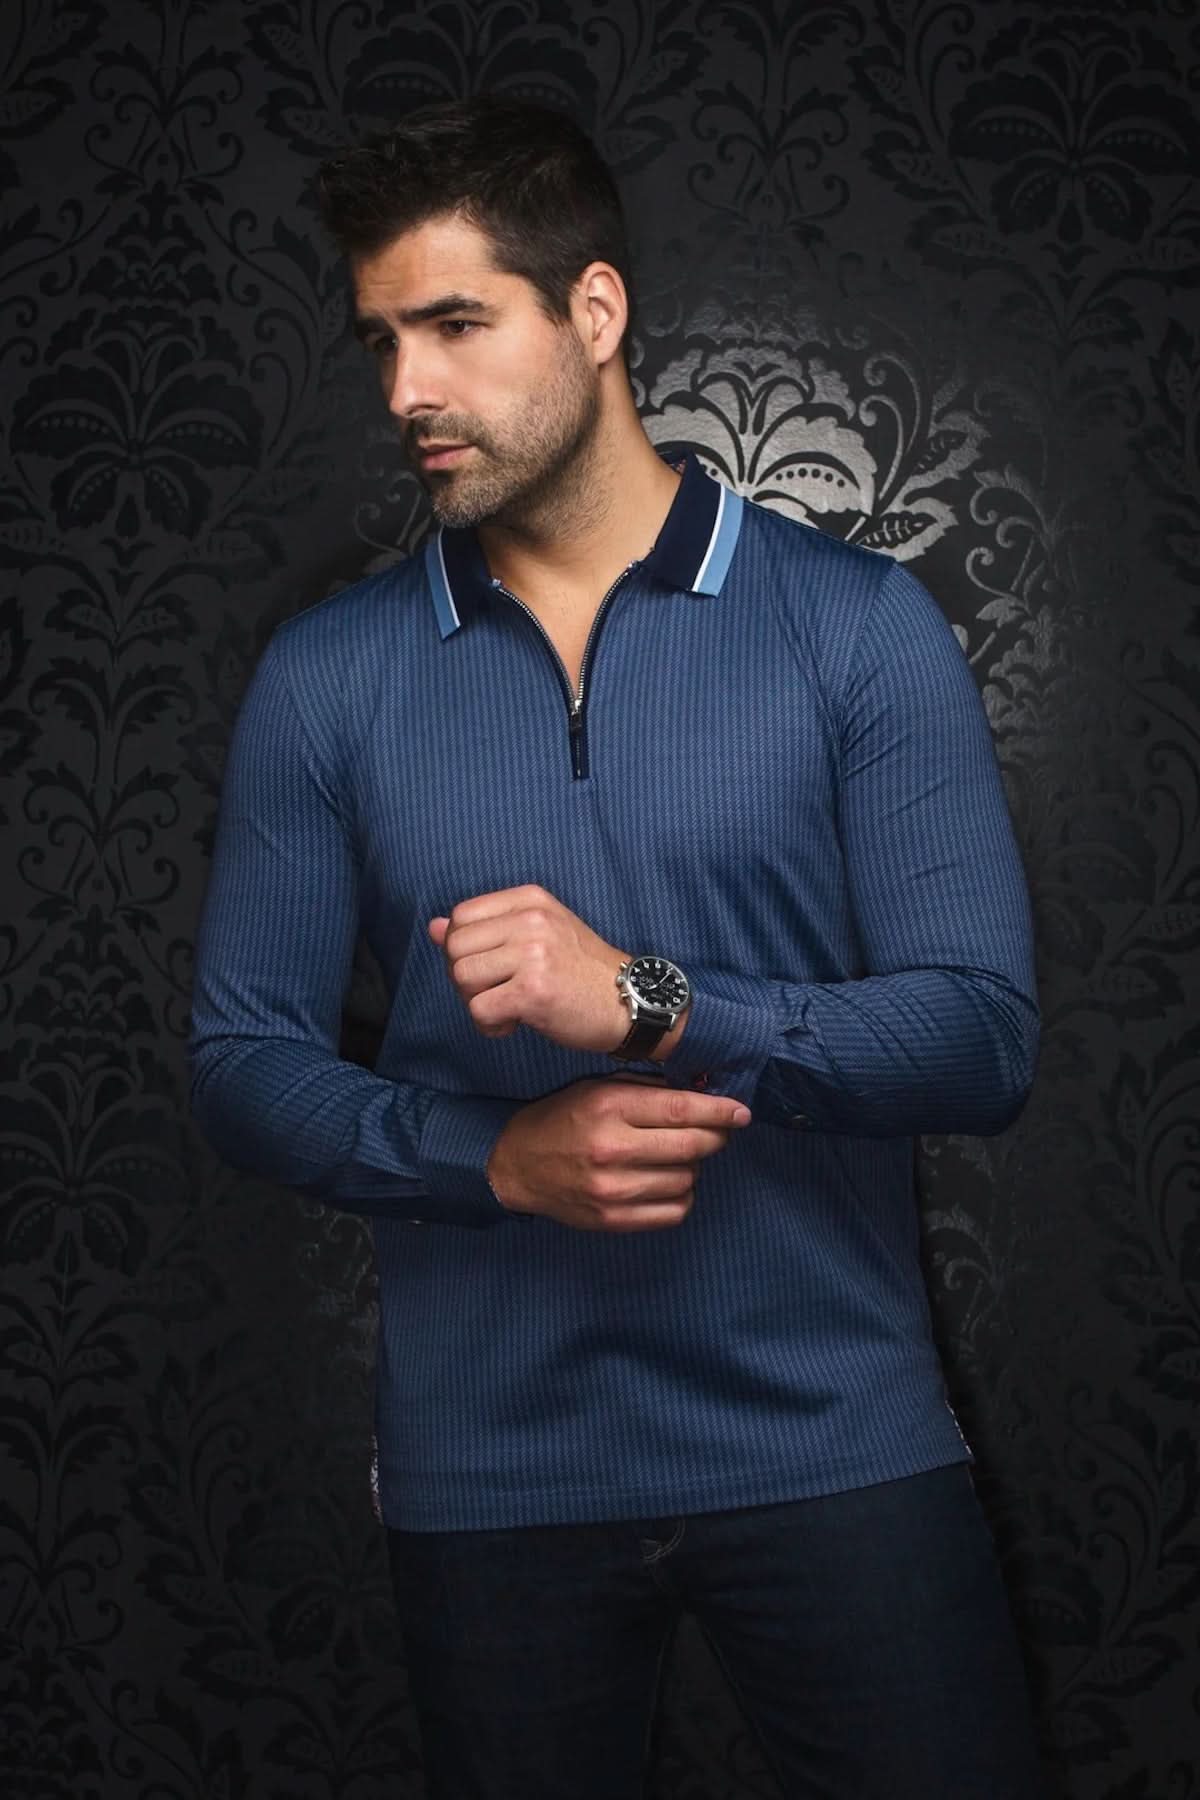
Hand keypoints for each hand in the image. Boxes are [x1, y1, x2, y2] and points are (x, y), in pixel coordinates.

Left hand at [429, 885, 630, 1053]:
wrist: (630, 1001)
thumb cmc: (582, 972)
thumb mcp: (539, 934)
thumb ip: (487, 928)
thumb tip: (433, 927)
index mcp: (530, 899)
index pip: (461, 916)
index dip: (463, 949)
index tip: (490, 968)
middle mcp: (531, 920)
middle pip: (455, 947)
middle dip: (465, 978)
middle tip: (496, 991)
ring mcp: (533, 954)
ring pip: (462, 978)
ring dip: (477, 1003)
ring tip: (507, 1008)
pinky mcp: (533, 991)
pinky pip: (479, 1010)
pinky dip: (490, 1026)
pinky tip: (514, 1023)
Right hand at [486, 1078, 750, 1232]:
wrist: (516, 1167)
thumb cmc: (562, 1120)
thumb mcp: (597, 1089)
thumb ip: (647, 1090)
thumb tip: (701, 1093)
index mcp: (608, 1107)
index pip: (681, 1110)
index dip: (719, 1111)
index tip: (740, 1113)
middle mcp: (611, 1148)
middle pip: (691, 1146)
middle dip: (715, 1137)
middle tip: (717, 1133)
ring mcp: (613, 1190)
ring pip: (687, 1179)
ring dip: (693, 1167)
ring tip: (677, 1157)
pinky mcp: (613, 1221)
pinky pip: (674, 1211)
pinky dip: (682, 1196)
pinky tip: (668, 1182)